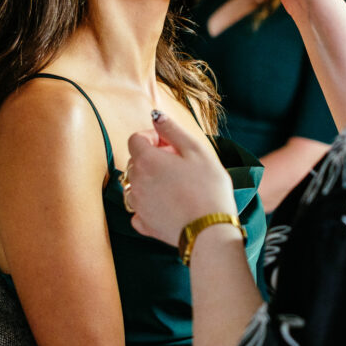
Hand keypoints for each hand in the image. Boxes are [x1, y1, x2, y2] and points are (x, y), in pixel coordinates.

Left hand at [123, 112, 235, 246]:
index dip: (152, 137)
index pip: (135, 139)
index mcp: (147, 160)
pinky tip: (168, 205)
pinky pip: (138, 210)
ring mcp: (138, 205)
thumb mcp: (196, 151)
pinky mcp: (143, 224)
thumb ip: (172, 130)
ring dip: (150, 180)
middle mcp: (136, 182)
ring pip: (135, 185)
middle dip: (152, 157)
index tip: (170, 145)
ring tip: (174, 185)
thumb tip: (155, 115)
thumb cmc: (208, 188)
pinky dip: (148, 205)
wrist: (210, 230)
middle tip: (178, 164)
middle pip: (135, 161)